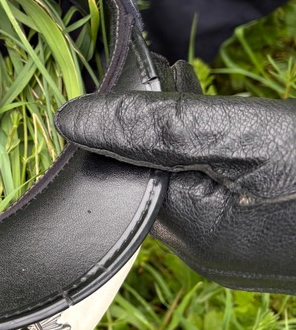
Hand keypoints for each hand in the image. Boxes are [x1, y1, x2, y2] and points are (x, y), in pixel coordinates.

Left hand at [55, 70, 295, 293]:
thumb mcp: (238, 136)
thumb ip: (154, 129)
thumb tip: (69, 119)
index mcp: (188, 232)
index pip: (119, 173)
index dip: (122, 121)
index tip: (139, 74)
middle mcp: (206, 254)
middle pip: (150, 180)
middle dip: (154, 129)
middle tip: (171, 77)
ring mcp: (236, 255)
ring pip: (185, 186)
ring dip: (186, 141)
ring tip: (197, 93)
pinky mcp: (258, 246)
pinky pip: (217, 199)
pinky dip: (214, 163)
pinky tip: (235, 134)